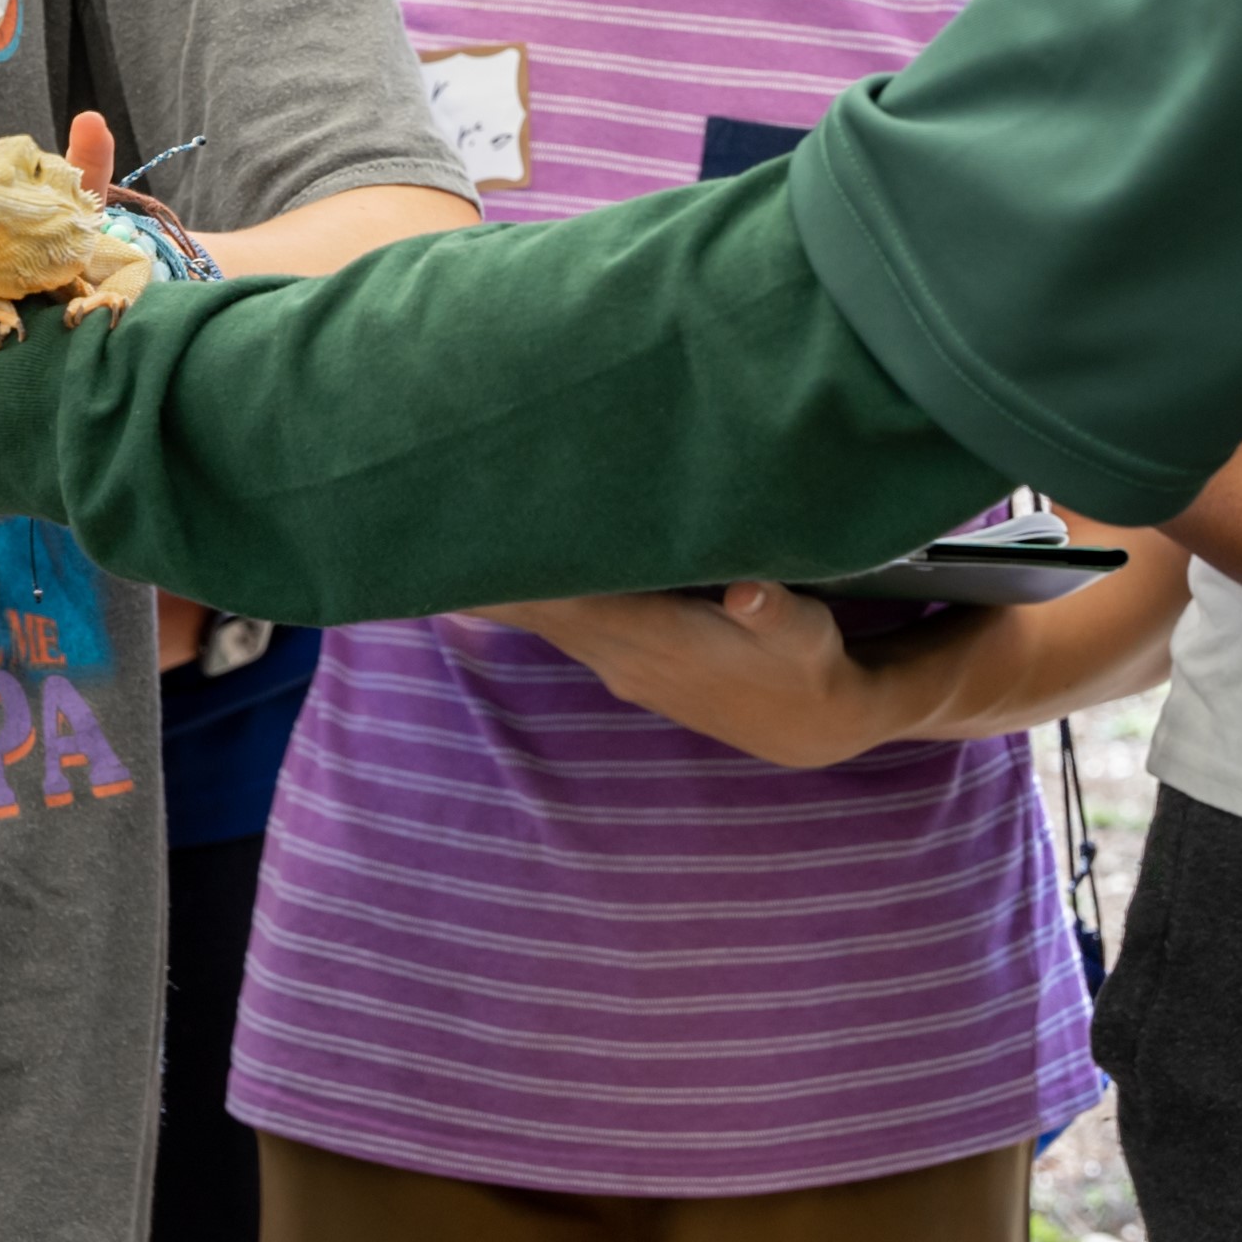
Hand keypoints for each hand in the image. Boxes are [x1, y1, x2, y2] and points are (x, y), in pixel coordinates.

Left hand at [474, 584, 980, 770]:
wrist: (808, 726)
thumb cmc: (807, 663)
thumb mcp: (806, 636)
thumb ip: (775, 612)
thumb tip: (748, 595)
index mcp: (652, 637)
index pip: (566, 598)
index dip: (519, 574)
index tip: (471, 536)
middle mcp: (620, 655)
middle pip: (538, 607)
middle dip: (490, 570)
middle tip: (433, 515)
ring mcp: (616, 664)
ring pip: (543, 618)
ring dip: (502, 587)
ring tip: (446, 540)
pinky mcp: (623, 664)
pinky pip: (558, 625)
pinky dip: (527, 599)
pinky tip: (491, 586)